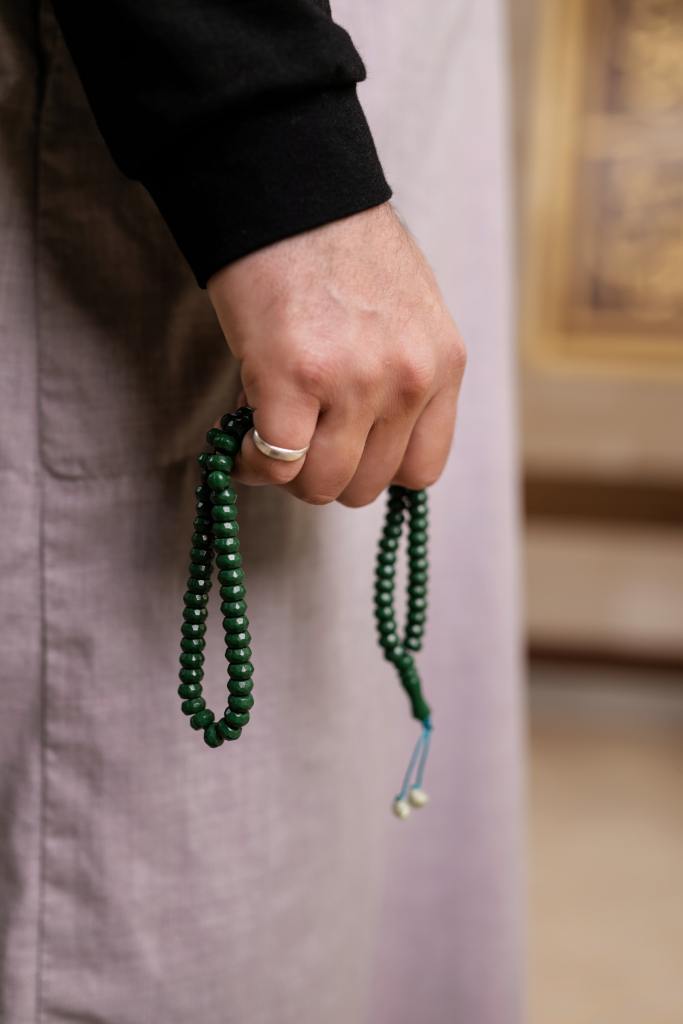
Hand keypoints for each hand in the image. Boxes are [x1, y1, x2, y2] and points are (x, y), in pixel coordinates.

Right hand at [206, 201, 465, 506]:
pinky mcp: (293, 379)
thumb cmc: (337, 246)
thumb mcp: (404, 314)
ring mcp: (354, 383)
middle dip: (324, 471)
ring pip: (320, 485)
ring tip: (265, 433)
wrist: (289, 185)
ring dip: (287, 471)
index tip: (342, 449)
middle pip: (366, 485)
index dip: (373, 468)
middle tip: (295, 436)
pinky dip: (251, 463)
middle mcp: (408, 380)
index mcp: (443, 364)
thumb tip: (359, 439)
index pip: (421, 470)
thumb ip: (398, 377)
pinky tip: (239, 437)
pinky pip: (274, 464)